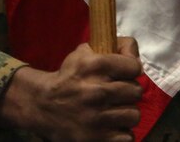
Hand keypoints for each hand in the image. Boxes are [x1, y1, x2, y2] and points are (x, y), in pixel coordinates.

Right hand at [0, 39, 143, 140]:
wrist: (43, 106)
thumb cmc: (67, 78)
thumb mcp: (81, 54)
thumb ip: (109, 47)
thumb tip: (132, 49)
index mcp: (94, 66)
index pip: (134, 67)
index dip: (132, 69)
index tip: (126, 72)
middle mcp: (98, 91)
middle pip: (136, 91)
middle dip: (128, 91)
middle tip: (118, 93)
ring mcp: (99, 118)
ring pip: (134, 115)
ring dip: (125, 112)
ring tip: (113, 110)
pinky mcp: (99, 138)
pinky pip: (127, 136)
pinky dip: (121, 132)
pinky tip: (109, 125)